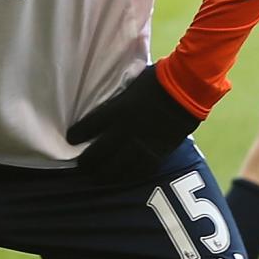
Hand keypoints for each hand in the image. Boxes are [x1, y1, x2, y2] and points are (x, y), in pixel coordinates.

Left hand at [66, 67, 201, 182]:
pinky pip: (139, 170)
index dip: (77, 134)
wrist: (187, 88)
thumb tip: (109, 103)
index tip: (71, 138)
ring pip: (117, 167)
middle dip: (87, 162)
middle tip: (81, 165)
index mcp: (118, 110)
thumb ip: (119, 98)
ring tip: (97, 177)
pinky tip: (121, 179)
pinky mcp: (158, 152)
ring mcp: (142, 144)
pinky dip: (128, 175)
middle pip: (99, 152)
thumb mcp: (131, 85)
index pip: (89, 126)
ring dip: (104, 174)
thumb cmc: (159, 79)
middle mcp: (126, 130)